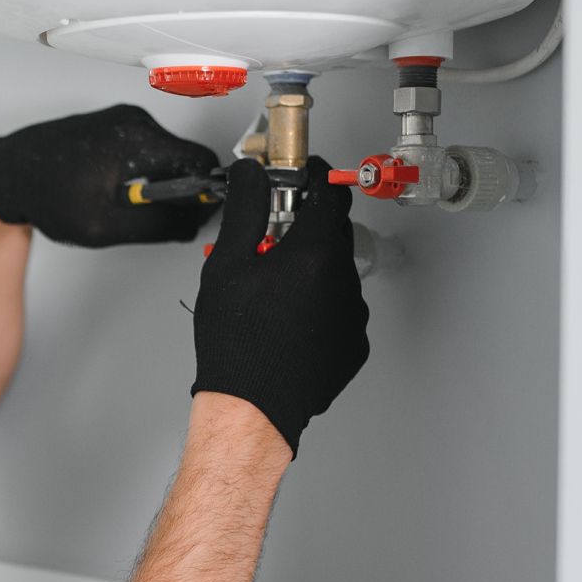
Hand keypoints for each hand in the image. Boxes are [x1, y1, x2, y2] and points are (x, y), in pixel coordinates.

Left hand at [0, 104, 219, 246]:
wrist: (12, 172)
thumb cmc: (45, 193)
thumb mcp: (105, 225)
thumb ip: (156, 226)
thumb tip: (189, 225)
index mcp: (137, 139)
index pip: (202, 161)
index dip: (206, 194)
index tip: (199, 213)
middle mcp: (134, 121)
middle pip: (186, 158)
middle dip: (178, 192)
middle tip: (151, 215)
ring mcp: (125, 120)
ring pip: (168, 156)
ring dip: (158, 184)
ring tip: (125, 202)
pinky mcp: (117, 125)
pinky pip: (149, 151)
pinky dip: (144, 173)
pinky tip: (117, 189)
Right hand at [191, 157, 369, 456]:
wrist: (251, 408)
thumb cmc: (236, 344)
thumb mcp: (227, 264)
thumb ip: (246, 208)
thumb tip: (252, 173)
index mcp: (315, 254)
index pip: (331, 193)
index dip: (316, 178)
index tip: (303, 177)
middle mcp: (344, 282)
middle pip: (333, 234)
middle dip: (304, 230)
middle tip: (268, 246)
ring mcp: (354, 317)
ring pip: (336, 274)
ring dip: (312, 273)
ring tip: (273, 296)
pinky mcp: (354, 347)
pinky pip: (341, 312)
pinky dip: (320, 309)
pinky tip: (288, 324)